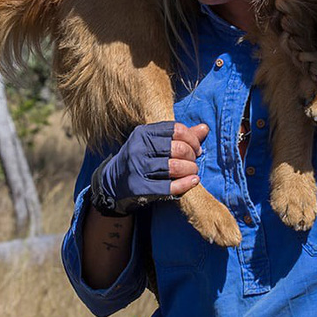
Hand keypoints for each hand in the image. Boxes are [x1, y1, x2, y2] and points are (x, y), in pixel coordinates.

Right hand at [89, 121, 208, 216]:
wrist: (112, 182)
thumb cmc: (141, 159)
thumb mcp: (155, 143)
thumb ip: (180, 136)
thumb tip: (205, 128)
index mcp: (143, 133)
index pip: (176, 129)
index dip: (193, 139)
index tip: (197, 148)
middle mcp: (139, 148)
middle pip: (178, 148)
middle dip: (192, 156)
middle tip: (194, 162)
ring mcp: (138, 168)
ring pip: (175, 166)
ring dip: (191, 170)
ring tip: (193, 172)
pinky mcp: (139, 187)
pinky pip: (169, 186)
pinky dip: (185, 184)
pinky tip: (193, 181)